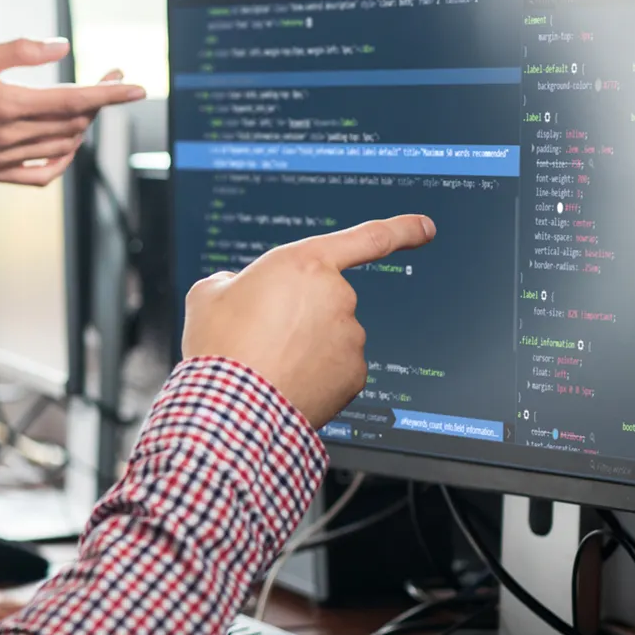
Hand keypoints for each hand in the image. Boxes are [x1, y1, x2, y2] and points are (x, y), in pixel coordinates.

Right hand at [0, 39, 144, 185]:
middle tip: (106, 81)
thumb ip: (21, 51)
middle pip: (72, 124)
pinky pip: (39, 176)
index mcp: (6, 104)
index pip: (73, 101)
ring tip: (84, 106)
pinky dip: (61, 162)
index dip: (108, 95)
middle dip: (98, 103)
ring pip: (61, 148)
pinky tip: (66, 146)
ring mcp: (2, 159)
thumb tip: (62, 46)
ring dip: (82, 128)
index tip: (135, 88)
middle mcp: (8, 136)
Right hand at [181, 215, 435, 426]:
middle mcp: (337, 296)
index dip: (402, 229)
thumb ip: (234, 281)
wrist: (234, 407)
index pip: (367, 238)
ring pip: (333, 336)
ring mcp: (350, 337)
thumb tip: (240, 291)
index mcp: (305, 264)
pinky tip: (288, 383)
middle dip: (303, 315)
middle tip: (264, 336)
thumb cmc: (221, 348)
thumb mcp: (209, 295)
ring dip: (308, 346)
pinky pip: (338, 369)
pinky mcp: (355, 374)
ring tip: (270, 364)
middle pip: (328, 300)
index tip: (425, 227)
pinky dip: (318, 375)